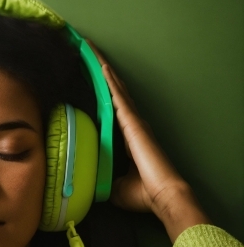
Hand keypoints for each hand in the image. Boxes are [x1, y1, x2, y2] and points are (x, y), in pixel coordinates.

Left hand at [86, 40, 209, 241]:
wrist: (161, 195)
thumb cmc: (142, 192)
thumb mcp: (113, 185)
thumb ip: (102, 177)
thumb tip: (91, 181)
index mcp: (124, 136)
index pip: (107, 108)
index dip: (98, 91)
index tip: (85, 75)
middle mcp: (129, 124)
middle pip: (111, 91)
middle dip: (97, 72)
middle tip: (83, 52)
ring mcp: (131, 121)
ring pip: (114, 89)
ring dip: (101, 70)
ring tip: (87, 50)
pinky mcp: (132, 123)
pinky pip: (118, 97)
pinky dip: (109, 82)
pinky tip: (100, 67)